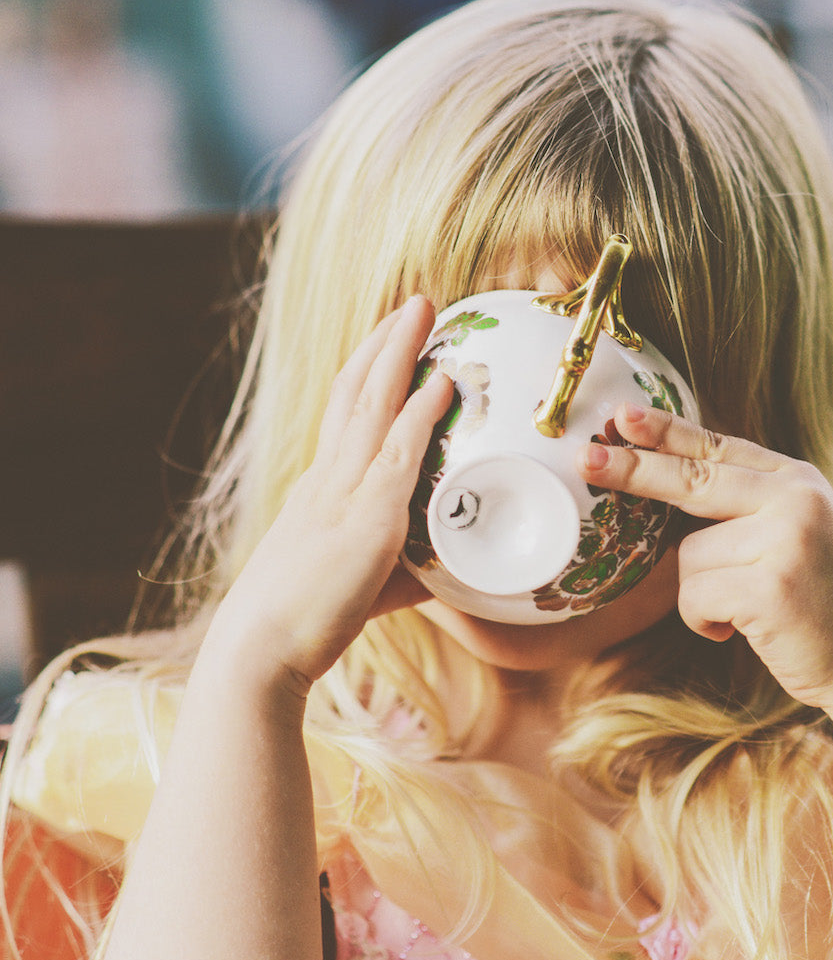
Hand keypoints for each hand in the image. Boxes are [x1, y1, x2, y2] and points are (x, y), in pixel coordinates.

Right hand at [207, 296, 453, 692]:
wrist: (259, 654)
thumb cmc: (305, 624)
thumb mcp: (363, 585)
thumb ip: (405, 569)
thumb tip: (445, 571)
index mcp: (320, 488)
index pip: (345, 413)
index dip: (370, 371)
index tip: (393, 340)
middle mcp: (327, 478)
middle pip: (355, 391)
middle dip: (386, 342)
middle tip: (416, 304)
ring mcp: (344, 494)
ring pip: (373, 405)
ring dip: (401, 353)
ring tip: (426, 311)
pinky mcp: (366, 521)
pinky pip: (398, 454)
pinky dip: (421, 412)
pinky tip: (443, 382)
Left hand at [578, 405, 832, 709]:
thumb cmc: (821, 605)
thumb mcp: (795, 536)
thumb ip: (746, 506)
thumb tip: (664, 482)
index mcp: (798, 481)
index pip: (718, 446)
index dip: (665, 430)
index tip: (622, 416)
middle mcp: (794, 500)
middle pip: (690, 478)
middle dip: (632, 471)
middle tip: (584, 460)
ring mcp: (786, 540)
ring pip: (687, 557)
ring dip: (699, 594)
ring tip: (743, 612)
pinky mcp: (771, 586)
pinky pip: (695, 597)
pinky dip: (705, 622)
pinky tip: (743, 631)